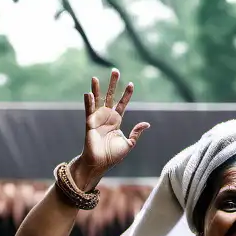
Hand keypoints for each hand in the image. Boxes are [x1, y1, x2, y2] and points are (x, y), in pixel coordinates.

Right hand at [72, 68, 149, 185]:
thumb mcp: (128, 144)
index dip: (126, 95)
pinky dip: (88, 102)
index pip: (122, 104)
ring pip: (97, 100)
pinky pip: (89, 111)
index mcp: (116, 121)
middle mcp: (106, 117)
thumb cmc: (113, 156)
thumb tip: (147, 123)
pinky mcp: (90, 124)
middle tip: (115, 71)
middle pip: (110, 97)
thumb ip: (136, 133)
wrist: (100, 164)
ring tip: (95, 77)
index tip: (131, 84)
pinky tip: (88, 93)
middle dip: (113, 84)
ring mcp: (97, 119)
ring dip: (96, 89)